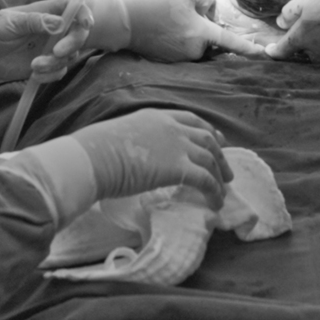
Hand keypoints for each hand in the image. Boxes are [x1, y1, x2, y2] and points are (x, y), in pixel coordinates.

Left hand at [0, 0, 93, 87]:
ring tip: (33, 66)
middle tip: (56, 52)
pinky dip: (51, 75)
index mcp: (45, 11)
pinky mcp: (46, 65)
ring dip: (55, 63)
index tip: (86, 24)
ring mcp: (50, 47)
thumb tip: (59, 22)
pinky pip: (60, 71)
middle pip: (78, 32)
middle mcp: (52, 28)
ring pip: (69, 55)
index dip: (84, 13)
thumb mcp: (8, 22)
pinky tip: (34, 75)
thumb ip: (32, 21)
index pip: (72, 6)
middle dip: (72, 43)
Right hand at [77, 108, 230, 204]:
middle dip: (220, 154)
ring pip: (209, 159)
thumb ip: (136, 141)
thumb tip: (135, 156)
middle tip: (226, 170)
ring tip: (224, 190)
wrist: (93, 158)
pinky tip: (216, 203)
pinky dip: (214, 192)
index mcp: (156, 116)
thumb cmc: (95, 150)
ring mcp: (177, 145)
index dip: (207, 131)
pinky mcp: (179, 168)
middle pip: (206, 138)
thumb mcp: (121, 135)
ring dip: (219, 175)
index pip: (190, 120)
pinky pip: (206, 180)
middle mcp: (172, 127)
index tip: (218, 140)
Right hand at [124, 0, 260, 60]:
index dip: (249, 48)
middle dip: (204, 24)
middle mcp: (195, 50)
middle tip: (182, 11)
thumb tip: (211, 12)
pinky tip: (165, 27)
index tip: (264, 54)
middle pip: (211, 37)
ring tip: (170, 18)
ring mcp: (183, 58)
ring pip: (197, 42)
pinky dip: (180, 37)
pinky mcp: (172, 60)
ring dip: (192, 31)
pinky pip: (184, 47)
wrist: (126, 23)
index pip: (231, 42)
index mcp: (202, 33)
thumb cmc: (157, 3)